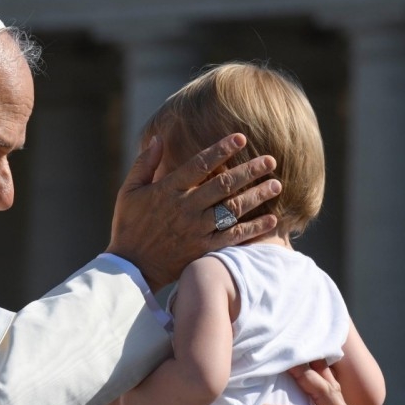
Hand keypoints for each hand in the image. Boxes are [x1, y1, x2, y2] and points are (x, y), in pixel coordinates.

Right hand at [106, 133, 280, 290]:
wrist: (131, 267)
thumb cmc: (128, 225)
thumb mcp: (128, 191)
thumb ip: (144, 164)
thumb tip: (158, 139)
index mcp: (167, 190)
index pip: (199, 164)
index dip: (221, 149)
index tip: (240, 138)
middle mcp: (184, 208)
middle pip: (222, 184)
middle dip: (249, 170)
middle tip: (270, 160)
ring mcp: (195, 229)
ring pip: (232, 209)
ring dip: (256, 196)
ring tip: (276, 185)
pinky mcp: (202, 249)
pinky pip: (233, 237)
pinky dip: (253, 228)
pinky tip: (271, 219)